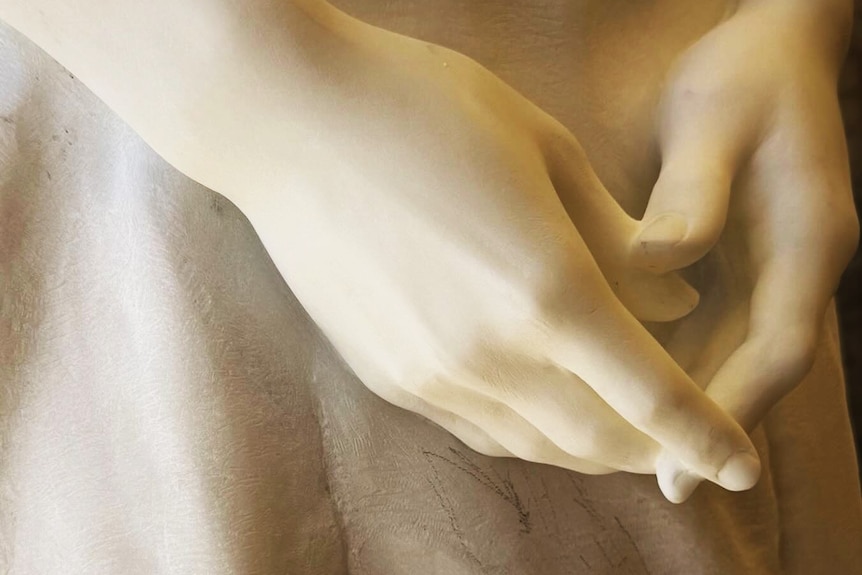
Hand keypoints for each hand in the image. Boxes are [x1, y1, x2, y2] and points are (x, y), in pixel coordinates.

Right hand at [228, 13, 761, 487]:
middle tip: (678, 436)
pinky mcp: (387, 374)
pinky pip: (478, 429)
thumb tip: (669, 308)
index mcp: (545, 288)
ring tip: (616, 428)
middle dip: (654, 450)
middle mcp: (488, 351)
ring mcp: (429, 372)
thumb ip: (617, 243)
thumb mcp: (545, 150)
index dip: (707, 438)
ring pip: (537, 447)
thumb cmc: (424, 110)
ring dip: (591, 449)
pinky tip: (539, 404)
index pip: (653, 398)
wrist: (289, 122)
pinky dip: (528, 433)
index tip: (741, 468)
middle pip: (599, 440)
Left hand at [632, 1, 858, 500]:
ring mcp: (777, 263)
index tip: (684, 463)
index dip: (732, 408)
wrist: (770, 45)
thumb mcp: (714, 121)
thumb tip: (653, 264)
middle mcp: (799, 264)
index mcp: (806, 239)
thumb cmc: (743, 76)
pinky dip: (685, 357)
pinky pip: (721, 323)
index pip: (778, 347)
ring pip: (739, 351)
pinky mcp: (748, 257)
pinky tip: (638, 378)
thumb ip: (692, 195)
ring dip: (696, 397)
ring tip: (636, 446)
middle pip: (759, 365)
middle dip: (709, 421)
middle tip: (651, 477)